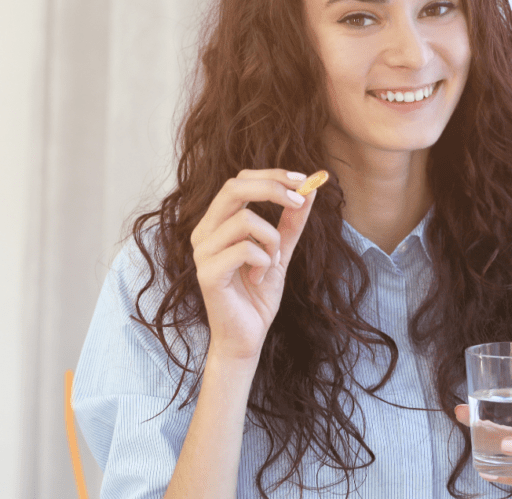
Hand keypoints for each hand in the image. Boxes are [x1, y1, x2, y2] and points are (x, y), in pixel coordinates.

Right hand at [190, 169, 316, 360]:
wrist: (247, 338)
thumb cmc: (257, 296)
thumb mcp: (280, 252)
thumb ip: (291, 223)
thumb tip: (309, 191)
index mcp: (217, 223)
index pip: (239, 181)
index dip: (272, 175)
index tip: (303, 180)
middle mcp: (204, 232)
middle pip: (234, 187)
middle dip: (273, 188)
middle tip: (300, 200)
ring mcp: (202, 252)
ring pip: (245, 219)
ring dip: (272, 239)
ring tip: (271, 263)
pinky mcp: (207, 273)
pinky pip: (244, 249)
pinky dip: (263, 261)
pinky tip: (259, 278)